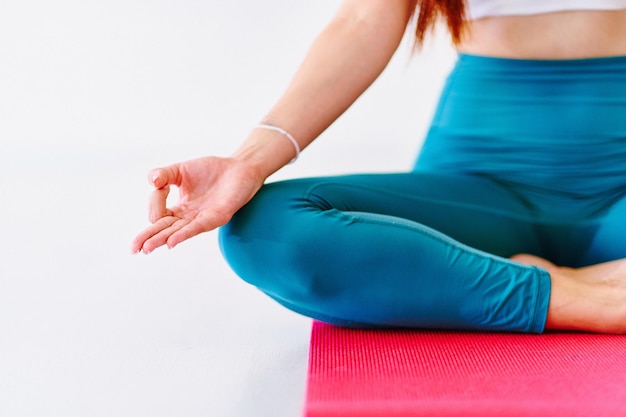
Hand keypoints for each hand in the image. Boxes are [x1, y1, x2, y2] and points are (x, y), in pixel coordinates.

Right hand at [131, 156, 263, 253]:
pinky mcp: (218, 216)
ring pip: (178, 231)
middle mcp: (190, 217)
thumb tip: (151, 182)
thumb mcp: (180, 170)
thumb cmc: (211, 171)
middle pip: (165, 230)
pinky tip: (172, 242)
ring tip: (147, 248)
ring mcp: (203, 218)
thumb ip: (163, 175)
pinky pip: (198, 227)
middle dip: (148, 239)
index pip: (159, 214)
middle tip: (133, 249)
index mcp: (179, 209)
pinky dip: (184, 234)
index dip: (154, 204)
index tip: (159, 187)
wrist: (239, 167)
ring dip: (162, 239)